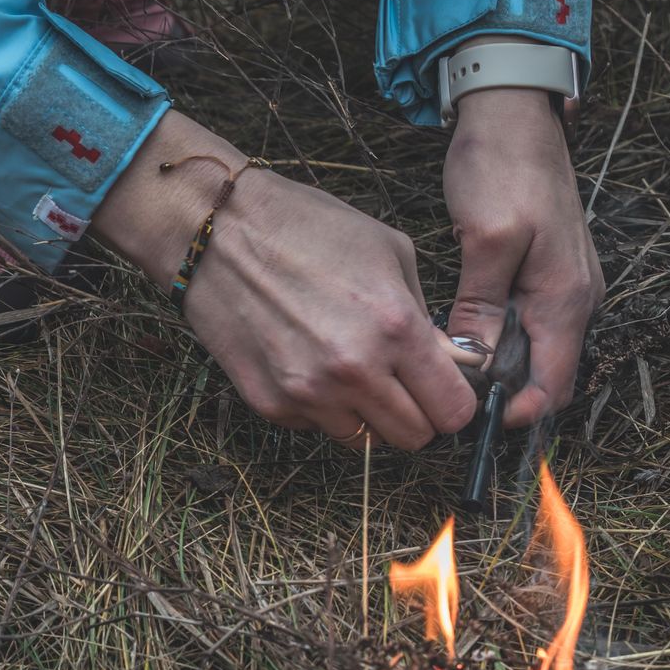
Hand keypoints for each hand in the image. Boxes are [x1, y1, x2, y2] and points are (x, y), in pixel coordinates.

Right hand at [92, 111, 481, 448]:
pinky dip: (322, 406)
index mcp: (395, 329)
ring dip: (367, 414)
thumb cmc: (306, 228)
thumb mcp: (390, 252)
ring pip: (365, 441)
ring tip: (349, 368)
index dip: (453, 401)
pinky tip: (306, 359)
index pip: (452, 411)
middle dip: (416, 413)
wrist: (216, 233)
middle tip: (401, 382)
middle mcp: (354, 371)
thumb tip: (448, 363)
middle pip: (414, 437)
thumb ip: (425, 317)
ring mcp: (309, 394)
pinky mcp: (271, 404)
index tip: (442, 387)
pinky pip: (317, 426)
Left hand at [442, 85, 604, 427]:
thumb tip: (474, 361)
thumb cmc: (503, 165)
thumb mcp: (487, 238)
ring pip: (531, 350)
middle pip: (543, 373)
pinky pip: (522, 323)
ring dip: (494, 365)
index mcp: (567, 297)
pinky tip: (457, 332)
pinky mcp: (541, 271)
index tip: (474, 418)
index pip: (555, 384)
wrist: (512, 111)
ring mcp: (561, 284)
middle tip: (448, 393)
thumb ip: (483, 305)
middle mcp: (574, 297)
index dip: (517, 412)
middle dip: (500, 392)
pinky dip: (494, 336)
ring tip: (446, 365)